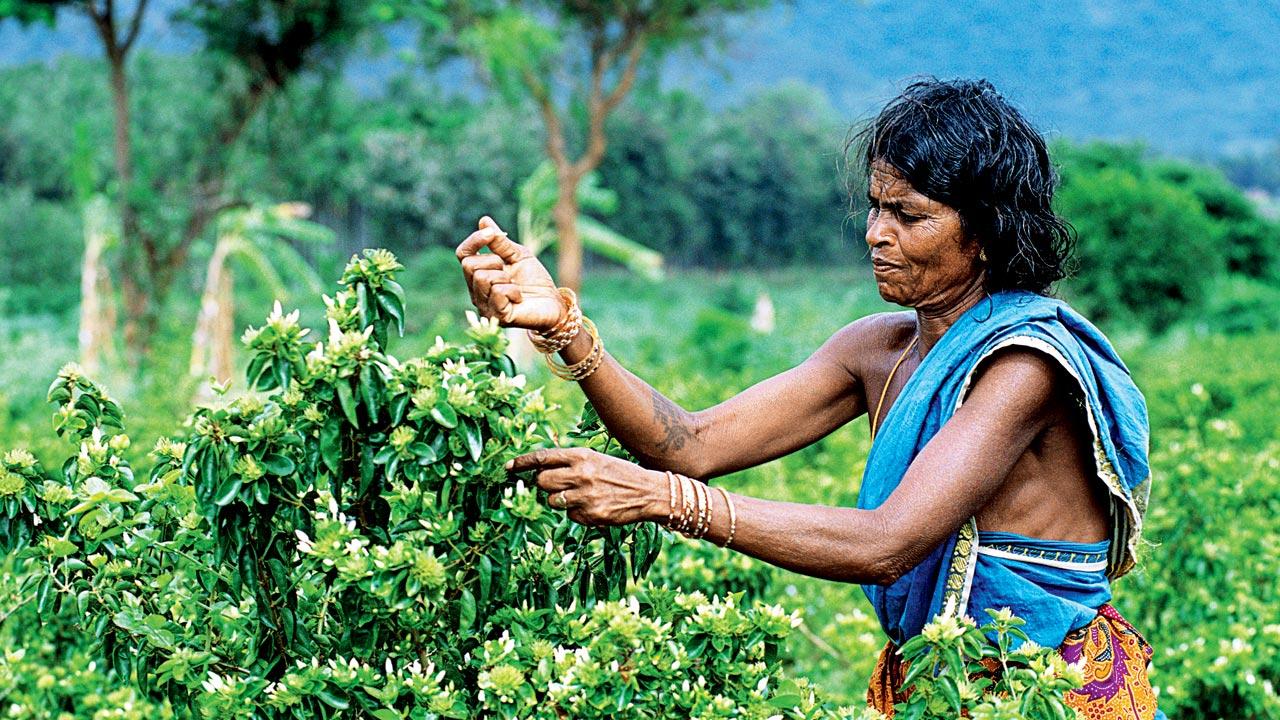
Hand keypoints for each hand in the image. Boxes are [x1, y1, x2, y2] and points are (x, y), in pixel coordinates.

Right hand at [455, 216, 564, 331]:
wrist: (553, 302)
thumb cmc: (534, 280)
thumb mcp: (518, 255)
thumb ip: (499, 242)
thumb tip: (484, 220)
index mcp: (479, 275)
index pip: (463, 254)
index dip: (474, 241)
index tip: (490, 234)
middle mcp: (476, 291)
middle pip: (469, 266)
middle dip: (493, 262)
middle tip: (510, 272)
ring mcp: (484, 306)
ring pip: (482, 278)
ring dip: (504, 277)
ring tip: (515, 286)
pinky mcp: (497, 317)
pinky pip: (498, 292)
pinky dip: (513, 291)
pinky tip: (519, 297)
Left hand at [506, 447, 665, 526]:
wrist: (648, 492)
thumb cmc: (619, 474)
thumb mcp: (596, 459)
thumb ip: (570, 463)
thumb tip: (540, 472)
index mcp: (582, 455)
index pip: (543, 457)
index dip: (522, 463)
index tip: (507, 468)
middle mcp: (581, 474)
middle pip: (541, 482)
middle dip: (543, 485)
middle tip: (557, 485)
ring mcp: (585, 496)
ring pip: (552, 501)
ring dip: (560, 501)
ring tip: (580, 496)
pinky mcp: (591, 515)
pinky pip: (570, 517)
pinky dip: (577, 514)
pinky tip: (593, 507)